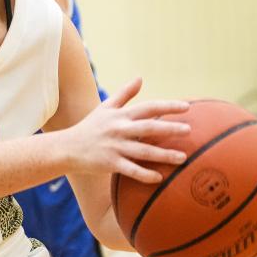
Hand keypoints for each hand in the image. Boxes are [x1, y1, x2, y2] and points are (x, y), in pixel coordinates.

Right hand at [67, 78, 190, 183]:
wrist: (67, 147)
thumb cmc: (90, 127)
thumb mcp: (105, 107)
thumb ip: (125, 94)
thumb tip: (140, 78)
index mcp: (120, 115)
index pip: (148, 108)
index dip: (167, 106)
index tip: (186, 107)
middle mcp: (119, 130)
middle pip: (148, 128)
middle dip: (169, 129)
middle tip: (189, 130)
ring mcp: (115, 147)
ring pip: (143, 151)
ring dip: (164, 155)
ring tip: (183, 158)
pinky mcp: (110, 163)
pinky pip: (131, 170)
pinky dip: (145, 174)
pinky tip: (160, 177)